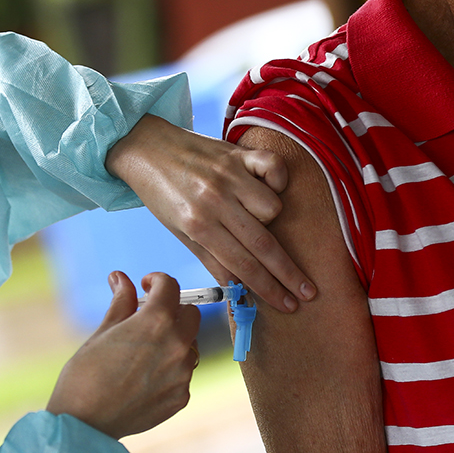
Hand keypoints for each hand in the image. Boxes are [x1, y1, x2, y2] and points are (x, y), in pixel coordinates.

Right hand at [47, 271, 200, 439]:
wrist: (83, 424)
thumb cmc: (85, 375)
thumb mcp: (102, 332)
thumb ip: (121, 302)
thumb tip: (121, 278)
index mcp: (156, 321)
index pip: (170, 286)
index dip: (157, 280)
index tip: (146, 285)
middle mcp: (177, 345)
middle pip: (191, 314)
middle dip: (172, 310)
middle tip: (148, 317)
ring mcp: (182, 374)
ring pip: (189, 345)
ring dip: (173, 341)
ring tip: (142, 353)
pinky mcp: (181, 397)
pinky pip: (182, 374)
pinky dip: (168, 369)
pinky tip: (142, 378)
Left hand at [105, 115, 316, 312]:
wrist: (145, 148)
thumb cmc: (162, 193)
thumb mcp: (179, 231)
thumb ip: (212, 259)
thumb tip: (239, 288)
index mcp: (198, 224)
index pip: (242, 265)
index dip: (269, 288)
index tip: (288, 304)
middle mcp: (216, 200)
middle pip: (263, 244)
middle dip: (288, 273)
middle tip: (307, 293)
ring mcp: (230, 174)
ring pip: (273, 207)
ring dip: (270, 218)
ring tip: (252, 216)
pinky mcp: (239, 153)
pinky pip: (275, 168)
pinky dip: (278, 180)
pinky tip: (269, 187)